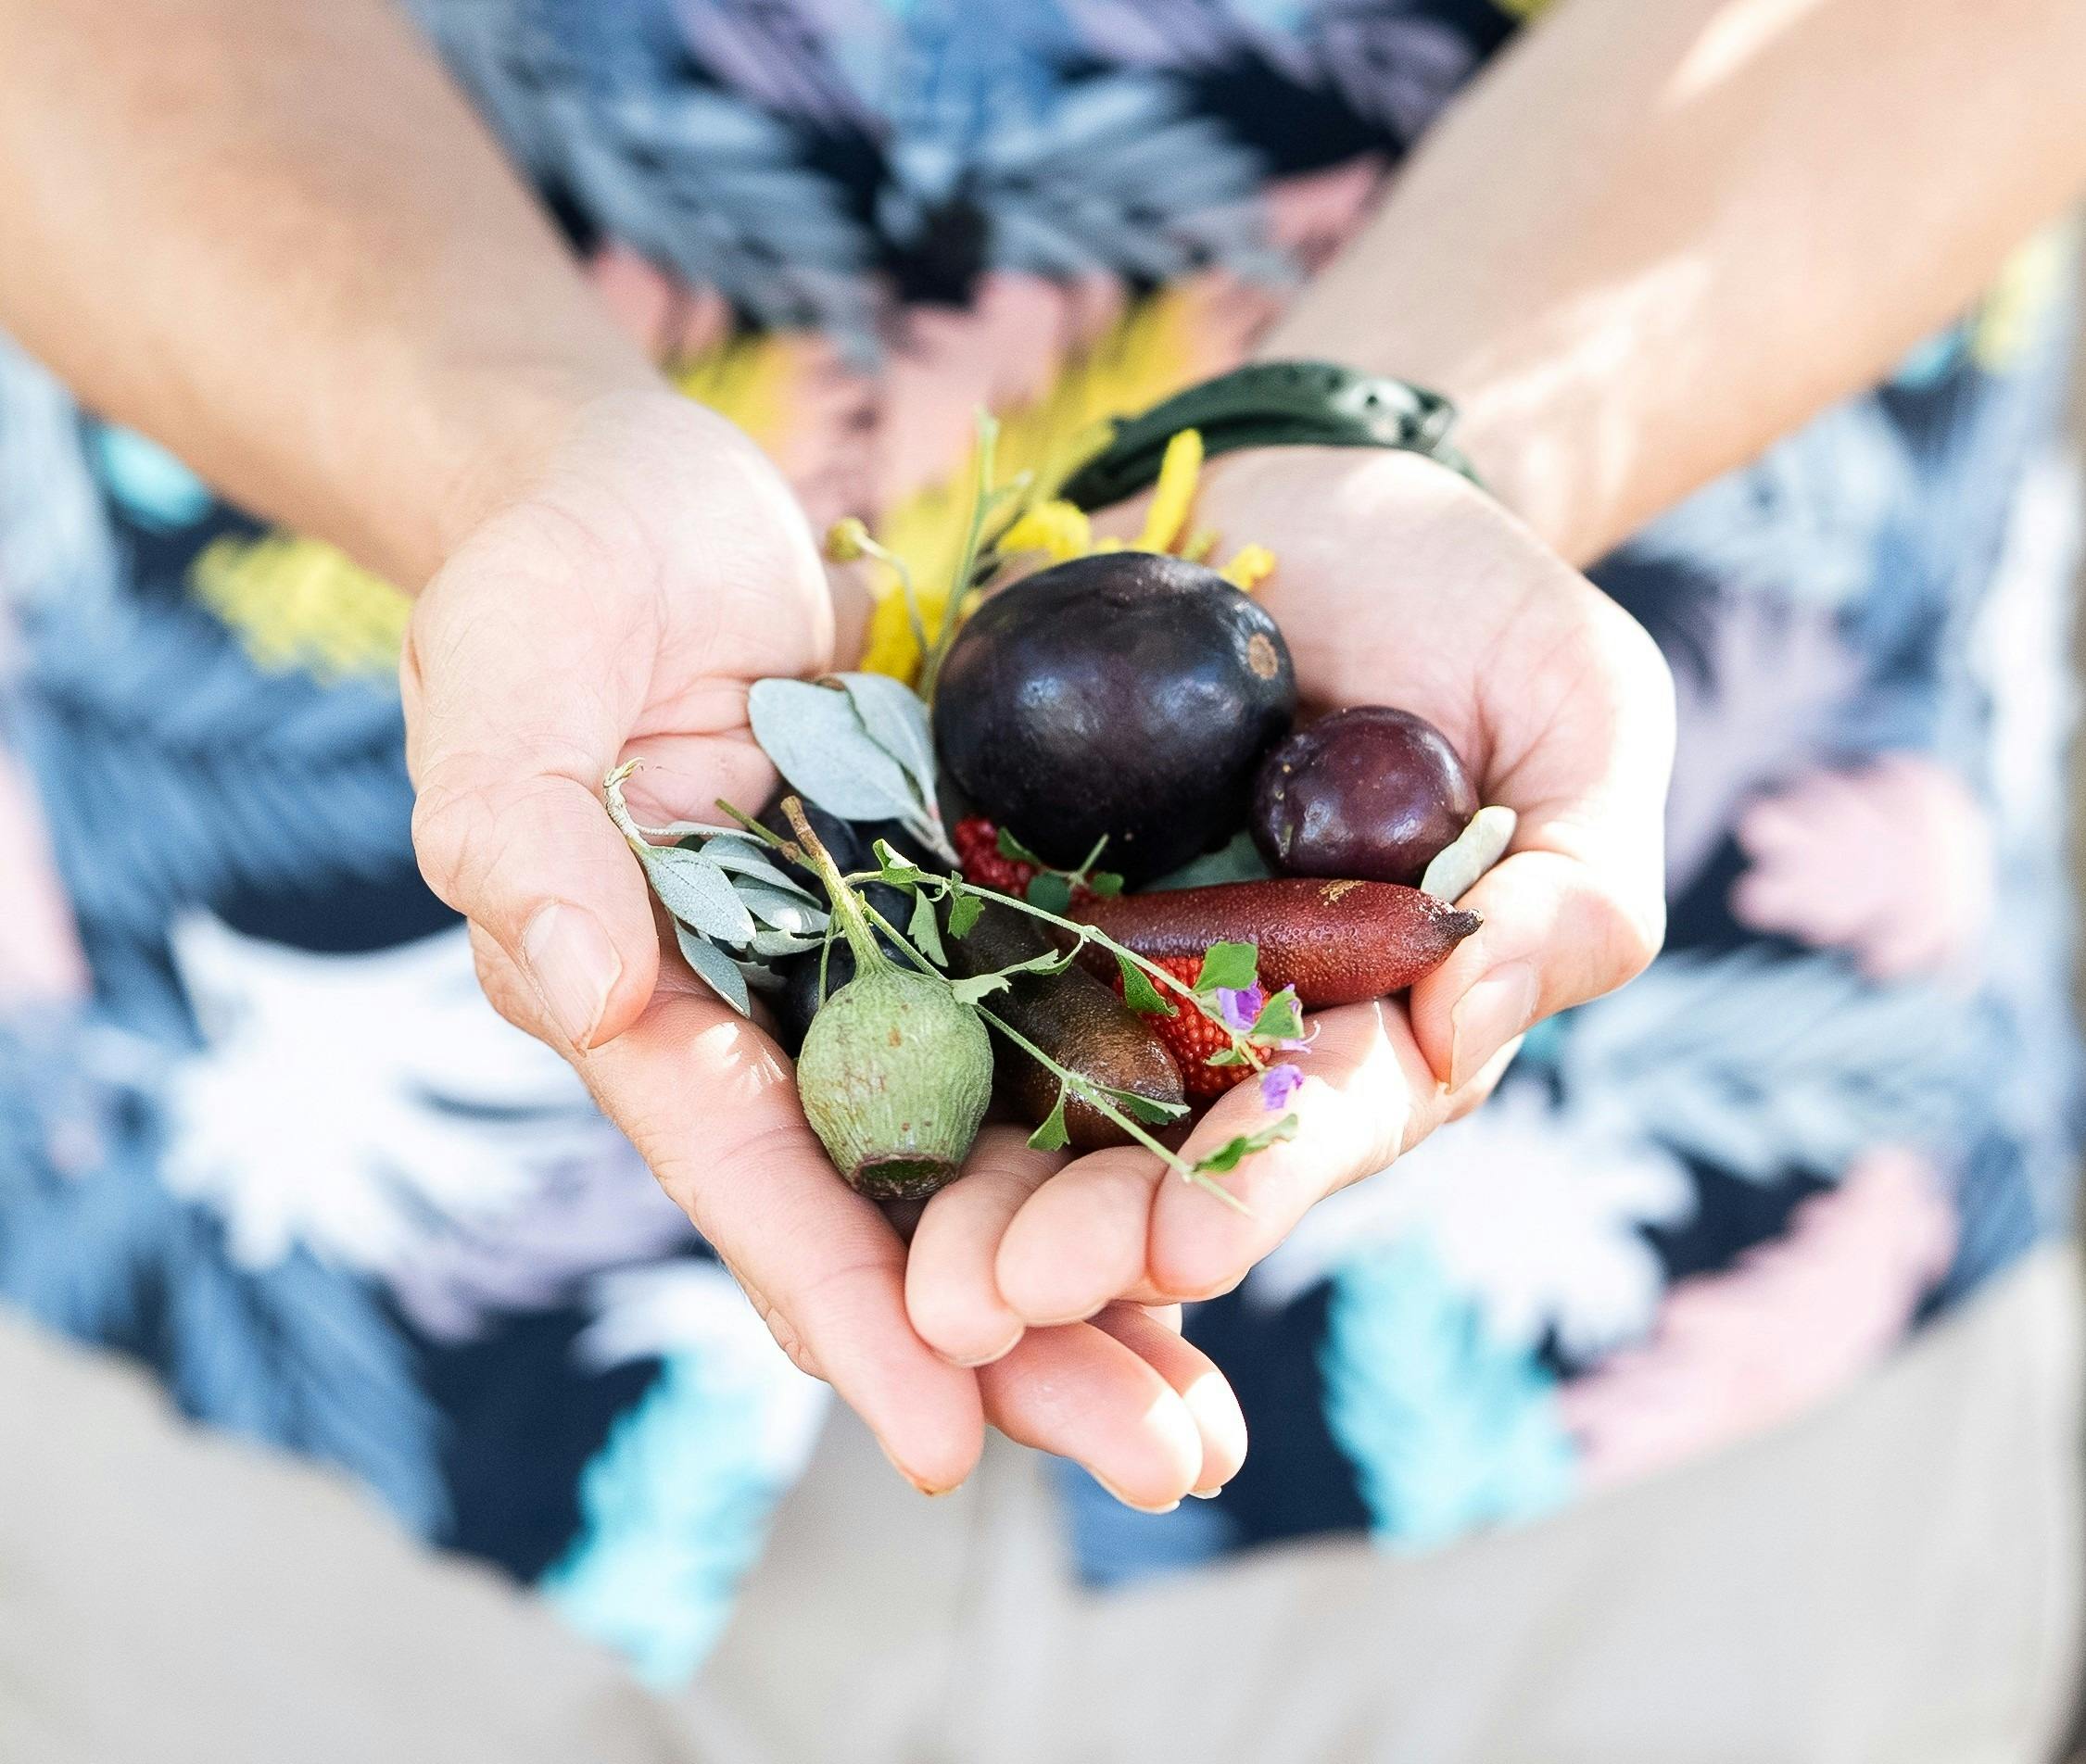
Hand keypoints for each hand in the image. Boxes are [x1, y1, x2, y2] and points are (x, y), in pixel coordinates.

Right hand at [404, 388, 1242, 1506]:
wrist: (651, 497)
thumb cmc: (551, 577)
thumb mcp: (509, 676)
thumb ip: (521, 832)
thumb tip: (582, 991)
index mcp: (651, 1003)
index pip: (751, 1177)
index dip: (841, 1309)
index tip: (943, 1443)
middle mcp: (777, 1020)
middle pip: (900, 1213)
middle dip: (1021, 1349)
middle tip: (1163, 1465)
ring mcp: (886, 967)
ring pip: (1000, 1153)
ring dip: (1103, 1278)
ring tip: (1213, 1412)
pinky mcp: (972, 899)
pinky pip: (1063, 1026)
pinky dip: (1138, 1121)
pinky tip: (1234, 1200)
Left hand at [905, 447, 1674, 1358]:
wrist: (1334, 494)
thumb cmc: (1485, 614)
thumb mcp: (1581, 721)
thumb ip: (1571, 882)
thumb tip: (1476, 1013)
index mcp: (1373, 1019)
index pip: (1320, 1121)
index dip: (1260, 1185)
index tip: (1190, 1248)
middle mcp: (1232, 1021)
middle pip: (1156, 1149)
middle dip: (1081, 1233)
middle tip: (991, 1293)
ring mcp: (1110, 957)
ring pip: (1035, 1096)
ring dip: (972, 1188)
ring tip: (906, 1271)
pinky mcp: (1006, 879)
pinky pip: (941, 965)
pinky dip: (892, 1039)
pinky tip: (828, 1108)